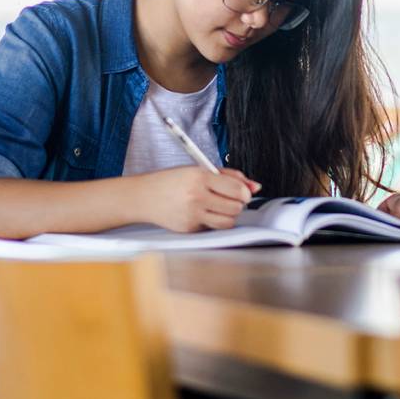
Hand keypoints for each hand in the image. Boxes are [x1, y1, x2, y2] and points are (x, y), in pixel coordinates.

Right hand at [137, 167, 260, 231]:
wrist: (144, 197)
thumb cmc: (171, 181)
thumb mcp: (199, 170)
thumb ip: (229, 176)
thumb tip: (255, 186)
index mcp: (199, 177)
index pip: (237, 189)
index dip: (245, 192)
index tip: (243, 192)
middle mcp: (196, 196)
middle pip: (236, 207)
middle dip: (238, 203)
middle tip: (229, 198)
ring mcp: (192, 215)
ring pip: (228, 221)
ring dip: (229, 215)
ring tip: (218, 206)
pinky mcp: (190, 229)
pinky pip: (213, 228)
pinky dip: (213, 221)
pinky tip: (203, 213)